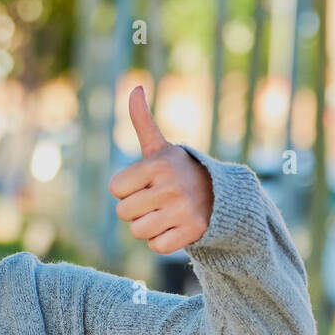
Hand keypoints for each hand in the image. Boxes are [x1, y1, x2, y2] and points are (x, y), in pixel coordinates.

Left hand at [108, 86, 213, 252]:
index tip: (147, 182)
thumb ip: (142, 120)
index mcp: (158, 164)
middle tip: (157, 199)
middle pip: (123, 213)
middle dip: (136, 209)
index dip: (127, 188)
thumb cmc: (179, 171)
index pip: (115, 189)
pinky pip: (157, 246)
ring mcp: (182, 210)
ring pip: (138, 232)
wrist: (219, 195)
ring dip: (148, 226)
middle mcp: (171, 186)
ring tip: (166, 213)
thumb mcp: (160, 147)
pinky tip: (175, 227)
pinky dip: (162, 241)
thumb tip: (134, 87)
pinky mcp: (192, 232)